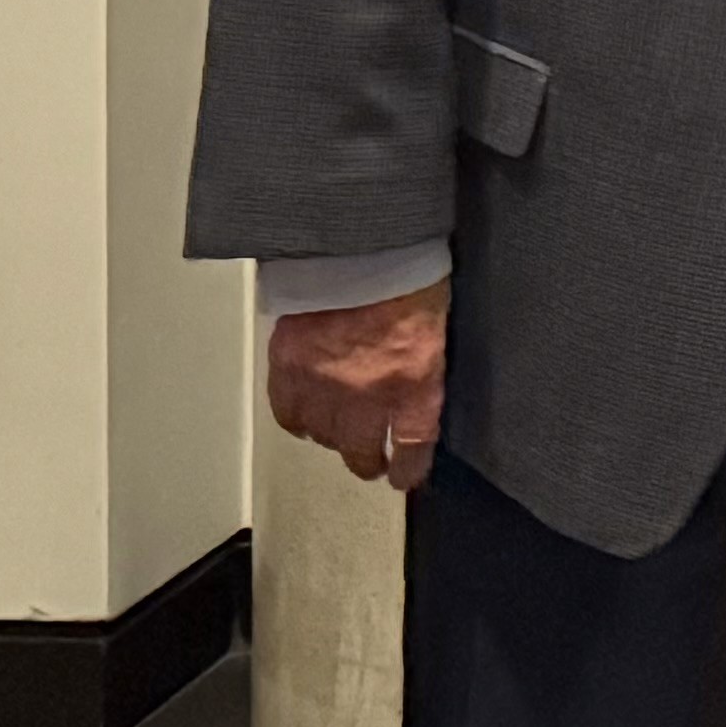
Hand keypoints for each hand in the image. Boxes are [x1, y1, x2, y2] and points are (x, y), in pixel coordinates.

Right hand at [265, 279, 449, 491]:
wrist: (359, 247)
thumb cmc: (410, 278)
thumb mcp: (437, 327)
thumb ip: (425, 369)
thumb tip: (418, 395)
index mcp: (414, 383)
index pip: (413, 446)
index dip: (409, 469)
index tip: (405, 478)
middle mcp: (366, 396)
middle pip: (361, 452)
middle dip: (368, 463)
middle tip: (371, 463)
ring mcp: (323, 386)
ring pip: (323, 437)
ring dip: (333, 438)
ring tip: (339, 433)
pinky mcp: (288, 369)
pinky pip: (289, 415)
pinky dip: (299, 421)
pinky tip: (307, 416)